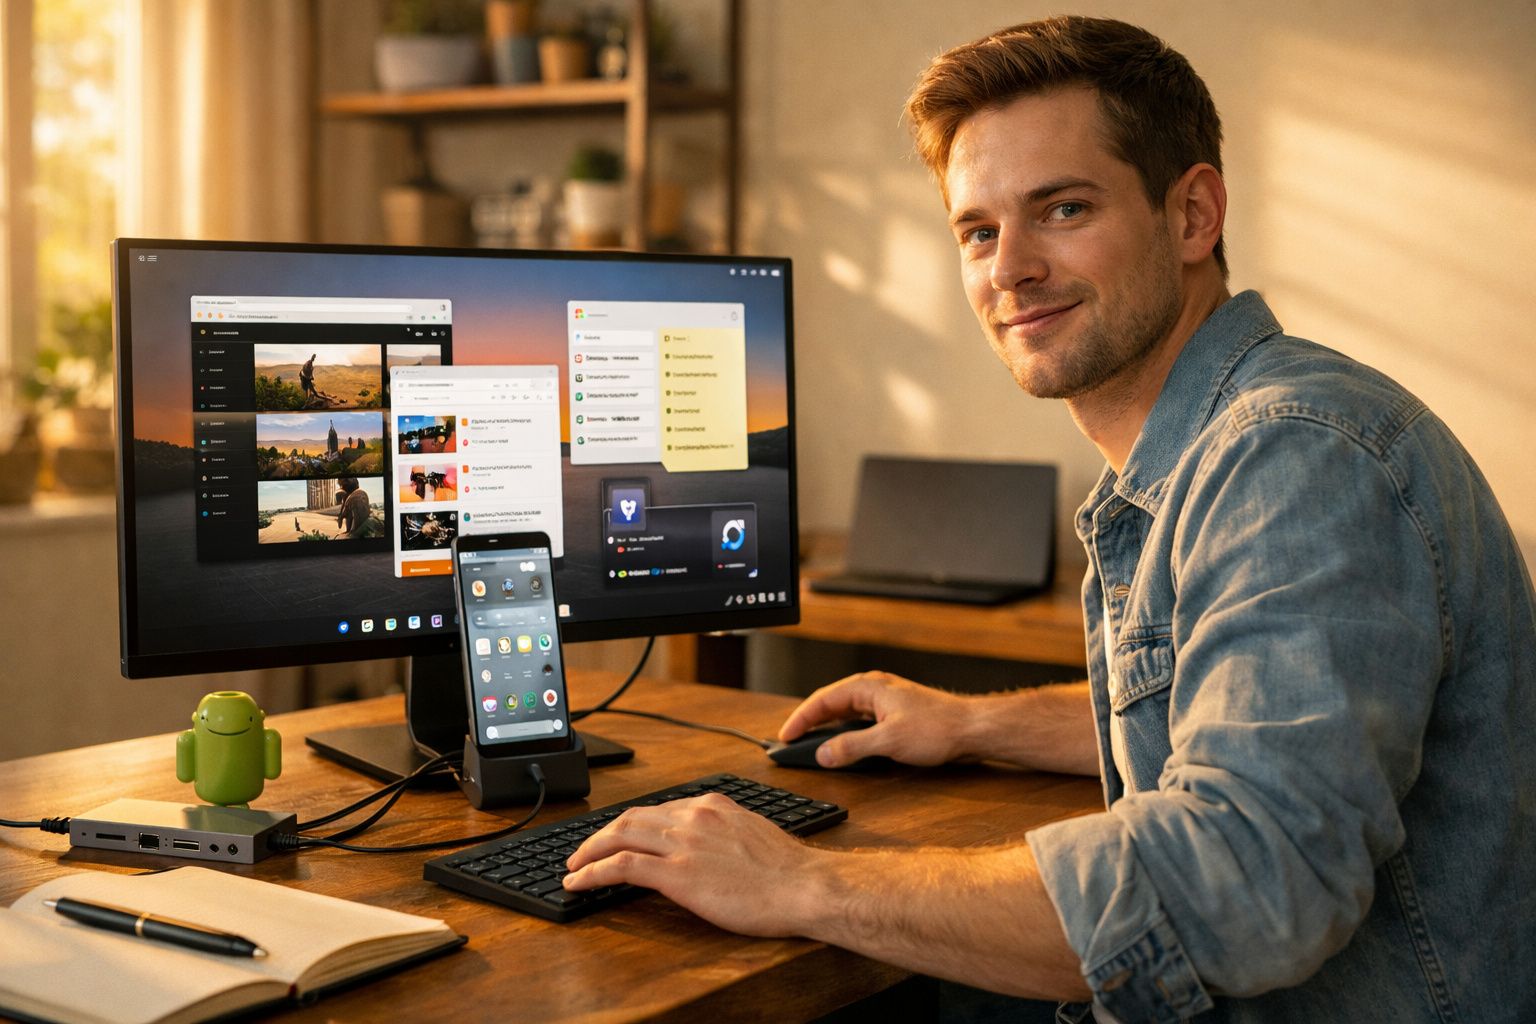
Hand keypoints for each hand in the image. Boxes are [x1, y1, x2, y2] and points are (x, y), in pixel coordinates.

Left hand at [564, 793, 824, 935]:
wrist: (804, 886)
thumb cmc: (789, 870)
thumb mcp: (752, 833)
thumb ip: (723, 831)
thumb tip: (706, 844)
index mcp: (711, 805)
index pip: (658, 808)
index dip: (631, 823)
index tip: (618, 835)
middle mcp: (693, 816)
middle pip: (631, 817)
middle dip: (601, 833)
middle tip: (584, 850)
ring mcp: (683, 843)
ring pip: (619, 835)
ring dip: (588, 850)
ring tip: (573, 866)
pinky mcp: (677, 873)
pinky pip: (621, 866)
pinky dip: (592, 871)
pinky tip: (578, 882)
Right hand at [779, 671, 972, 767]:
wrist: (972, 729)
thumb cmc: (938, 728)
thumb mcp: (888, 741)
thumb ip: (852, 747)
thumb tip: (823, 754)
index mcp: (868, 688)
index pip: (822, 700)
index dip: (800, 719)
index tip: (784, 737)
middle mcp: (874, 690)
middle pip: (831, 704)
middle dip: (809, 722)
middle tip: (790, 742)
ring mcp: (885, 702)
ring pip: (845, 713)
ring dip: (827, 728)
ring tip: (810, 744)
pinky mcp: (894, 716)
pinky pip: (859, 722)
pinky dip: (845, 733)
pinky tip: (843, 746)